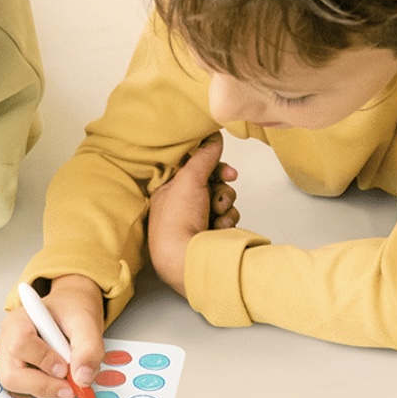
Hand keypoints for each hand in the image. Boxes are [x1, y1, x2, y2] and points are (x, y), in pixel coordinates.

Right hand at [0, 275, 104, 397]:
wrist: (70, 311)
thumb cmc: (71, 311)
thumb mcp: (86, 321)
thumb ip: (88, 348)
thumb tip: (82, 379)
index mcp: (18, 321)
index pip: (20, 344)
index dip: (43, 359)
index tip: (65, 368)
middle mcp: (7, 342)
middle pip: (11, 374)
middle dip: (42, 384)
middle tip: (69, 387)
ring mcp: (10, 359)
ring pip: (17, 385)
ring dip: (46, 388)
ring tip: (68, 380)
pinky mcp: (18, 372)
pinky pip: (27, 389)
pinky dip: (47, 389)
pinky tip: (62, 379)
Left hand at [148, 133, 238, 296]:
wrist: (186, 260)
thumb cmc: (177, 223)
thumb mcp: (189, 178)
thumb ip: (204, 155)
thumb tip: (213, 138)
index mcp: (168, 191)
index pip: (194, 169)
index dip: (212, 166)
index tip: (225, 168)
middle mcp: (181, 207)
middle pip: (213, 184)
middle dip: (222, 188)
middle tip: (221, 194)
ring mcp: (197, 222)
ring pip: (223, 201)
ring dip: (225, 205)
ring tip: (216, 215)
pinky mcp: (211, 235)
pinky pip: (227, 219)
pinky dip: (227, 222)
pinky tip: (218, 229)